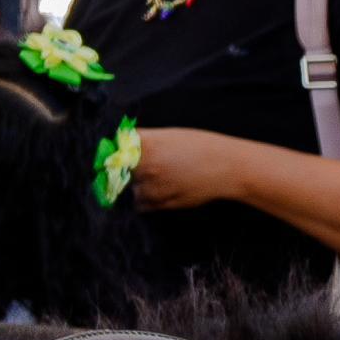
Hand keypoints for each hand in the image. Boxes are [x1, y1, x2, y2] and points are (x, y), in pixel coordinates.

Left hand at [122, 125, 248, 210]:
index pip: (113, 149)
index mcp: (145, 144)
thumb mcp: (169, 135)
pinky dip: (146, 199)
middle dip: (123, 170)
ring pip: (129, 189)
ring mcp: (152, 186)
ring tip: (156, 179)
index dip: (112, 153)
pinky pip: (142, 204)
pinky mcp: (161, 203)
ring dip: (136, 186)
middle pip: (117, 171)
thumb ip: (143, 141)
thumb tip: (122, 146)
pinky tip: (160, 191)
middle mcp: (144, 165)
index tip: (114, 155)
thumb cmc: (202, 146)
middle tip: (138, 167)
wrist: (227, 168)